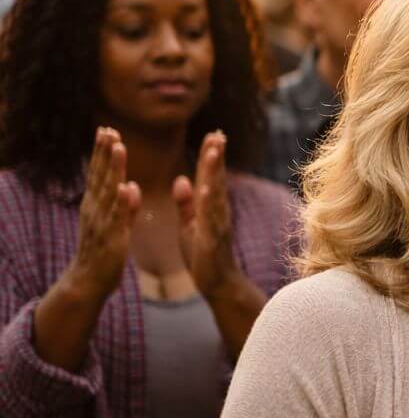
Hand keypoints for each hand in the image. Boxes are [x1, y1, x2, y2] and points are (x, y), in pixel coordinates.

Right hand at [65, 127, 140, 301]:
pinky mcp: (111, 237)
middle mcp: (95, 210)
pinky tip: (124, 185)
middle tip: (109, 129)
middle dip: (105, 152)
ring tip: (118, 147)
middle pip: (100, 176)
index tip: (107, 131)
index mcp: (96, 206)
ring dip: (113, 168)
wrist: (88, 282)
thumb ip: (123, 205)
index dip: (103, 153)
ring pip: (108, 190)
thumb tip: (129, 184)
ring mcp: (101, 222)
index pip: (99, 174)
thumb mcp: (114, 225)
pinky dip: (120, 200)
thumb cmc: (103, 253)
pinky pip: (116, 216)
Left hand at [174, 132, 244, 300]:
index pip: (209, 177)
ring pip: (216, 193)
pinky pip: (210, 218)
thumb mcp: (189, 225)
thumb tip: (181, 179)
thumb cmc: (203, 255)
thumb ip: (187, 203)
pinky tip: (207, 188)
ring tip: (213, 151)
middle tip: (217, 134)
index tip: (212, 135)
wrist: (218, 284)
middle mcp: (218, 212)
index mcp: (209, 208)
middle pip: (216, 179)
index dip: (210, 157)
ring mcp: (218, 224)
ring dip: (215, 172)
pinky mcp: (213, 239)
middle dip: (216, 157)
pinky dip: (209, 202)